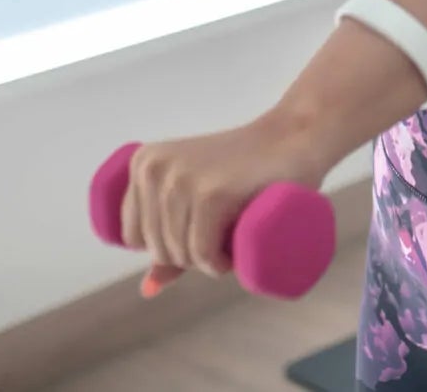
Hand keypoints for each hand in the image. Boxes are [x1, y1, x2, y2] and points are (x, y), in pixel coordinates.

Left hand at [118, 114, 329, 297]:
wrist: (292, 138)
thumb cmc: (244, 170)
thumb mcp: (196, 195)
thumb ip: (167, 235)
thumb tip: (147, 289)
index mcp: (143, 164)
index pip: (134, 236)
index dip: (166, 247)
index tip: (198, 233)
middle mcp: (156, 168)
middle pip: (158, 249)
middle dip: (191, 258)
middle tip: (222, 238)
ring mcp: (184, 179)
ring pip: (181, 254)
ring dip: (209, 263)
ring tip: (232, 241)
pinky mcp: (213, 194)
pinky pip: (202, 252)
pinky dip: (218, 264)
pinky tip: (234, 254)